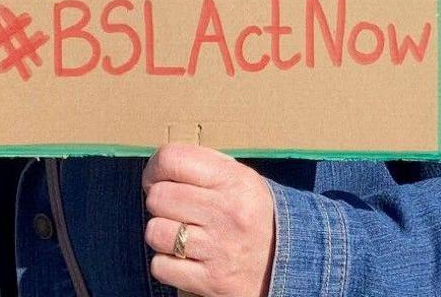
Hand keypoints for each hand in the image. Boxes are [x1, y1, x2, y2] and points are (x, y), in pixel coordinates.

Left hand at [142, 143, 275, 296]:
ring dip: (162, 236)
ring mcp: (219, 248)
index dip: (154, 169)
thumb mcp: (243, 181)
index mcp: (235, 180)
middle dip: (161, 205)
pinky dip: (167, 265)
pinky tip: (187, 259)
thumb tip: (160, 164)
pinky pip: (161, 266)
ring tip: (182, 235)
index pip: (172, 160)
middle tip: (178, 212)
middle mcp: (228, 212)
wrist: (286, 268)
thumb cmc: (255, 217)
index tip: (155, 180)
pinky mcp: (211, 280)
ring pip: (155, 232)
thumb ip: (205, 166)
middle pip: (158, 197)